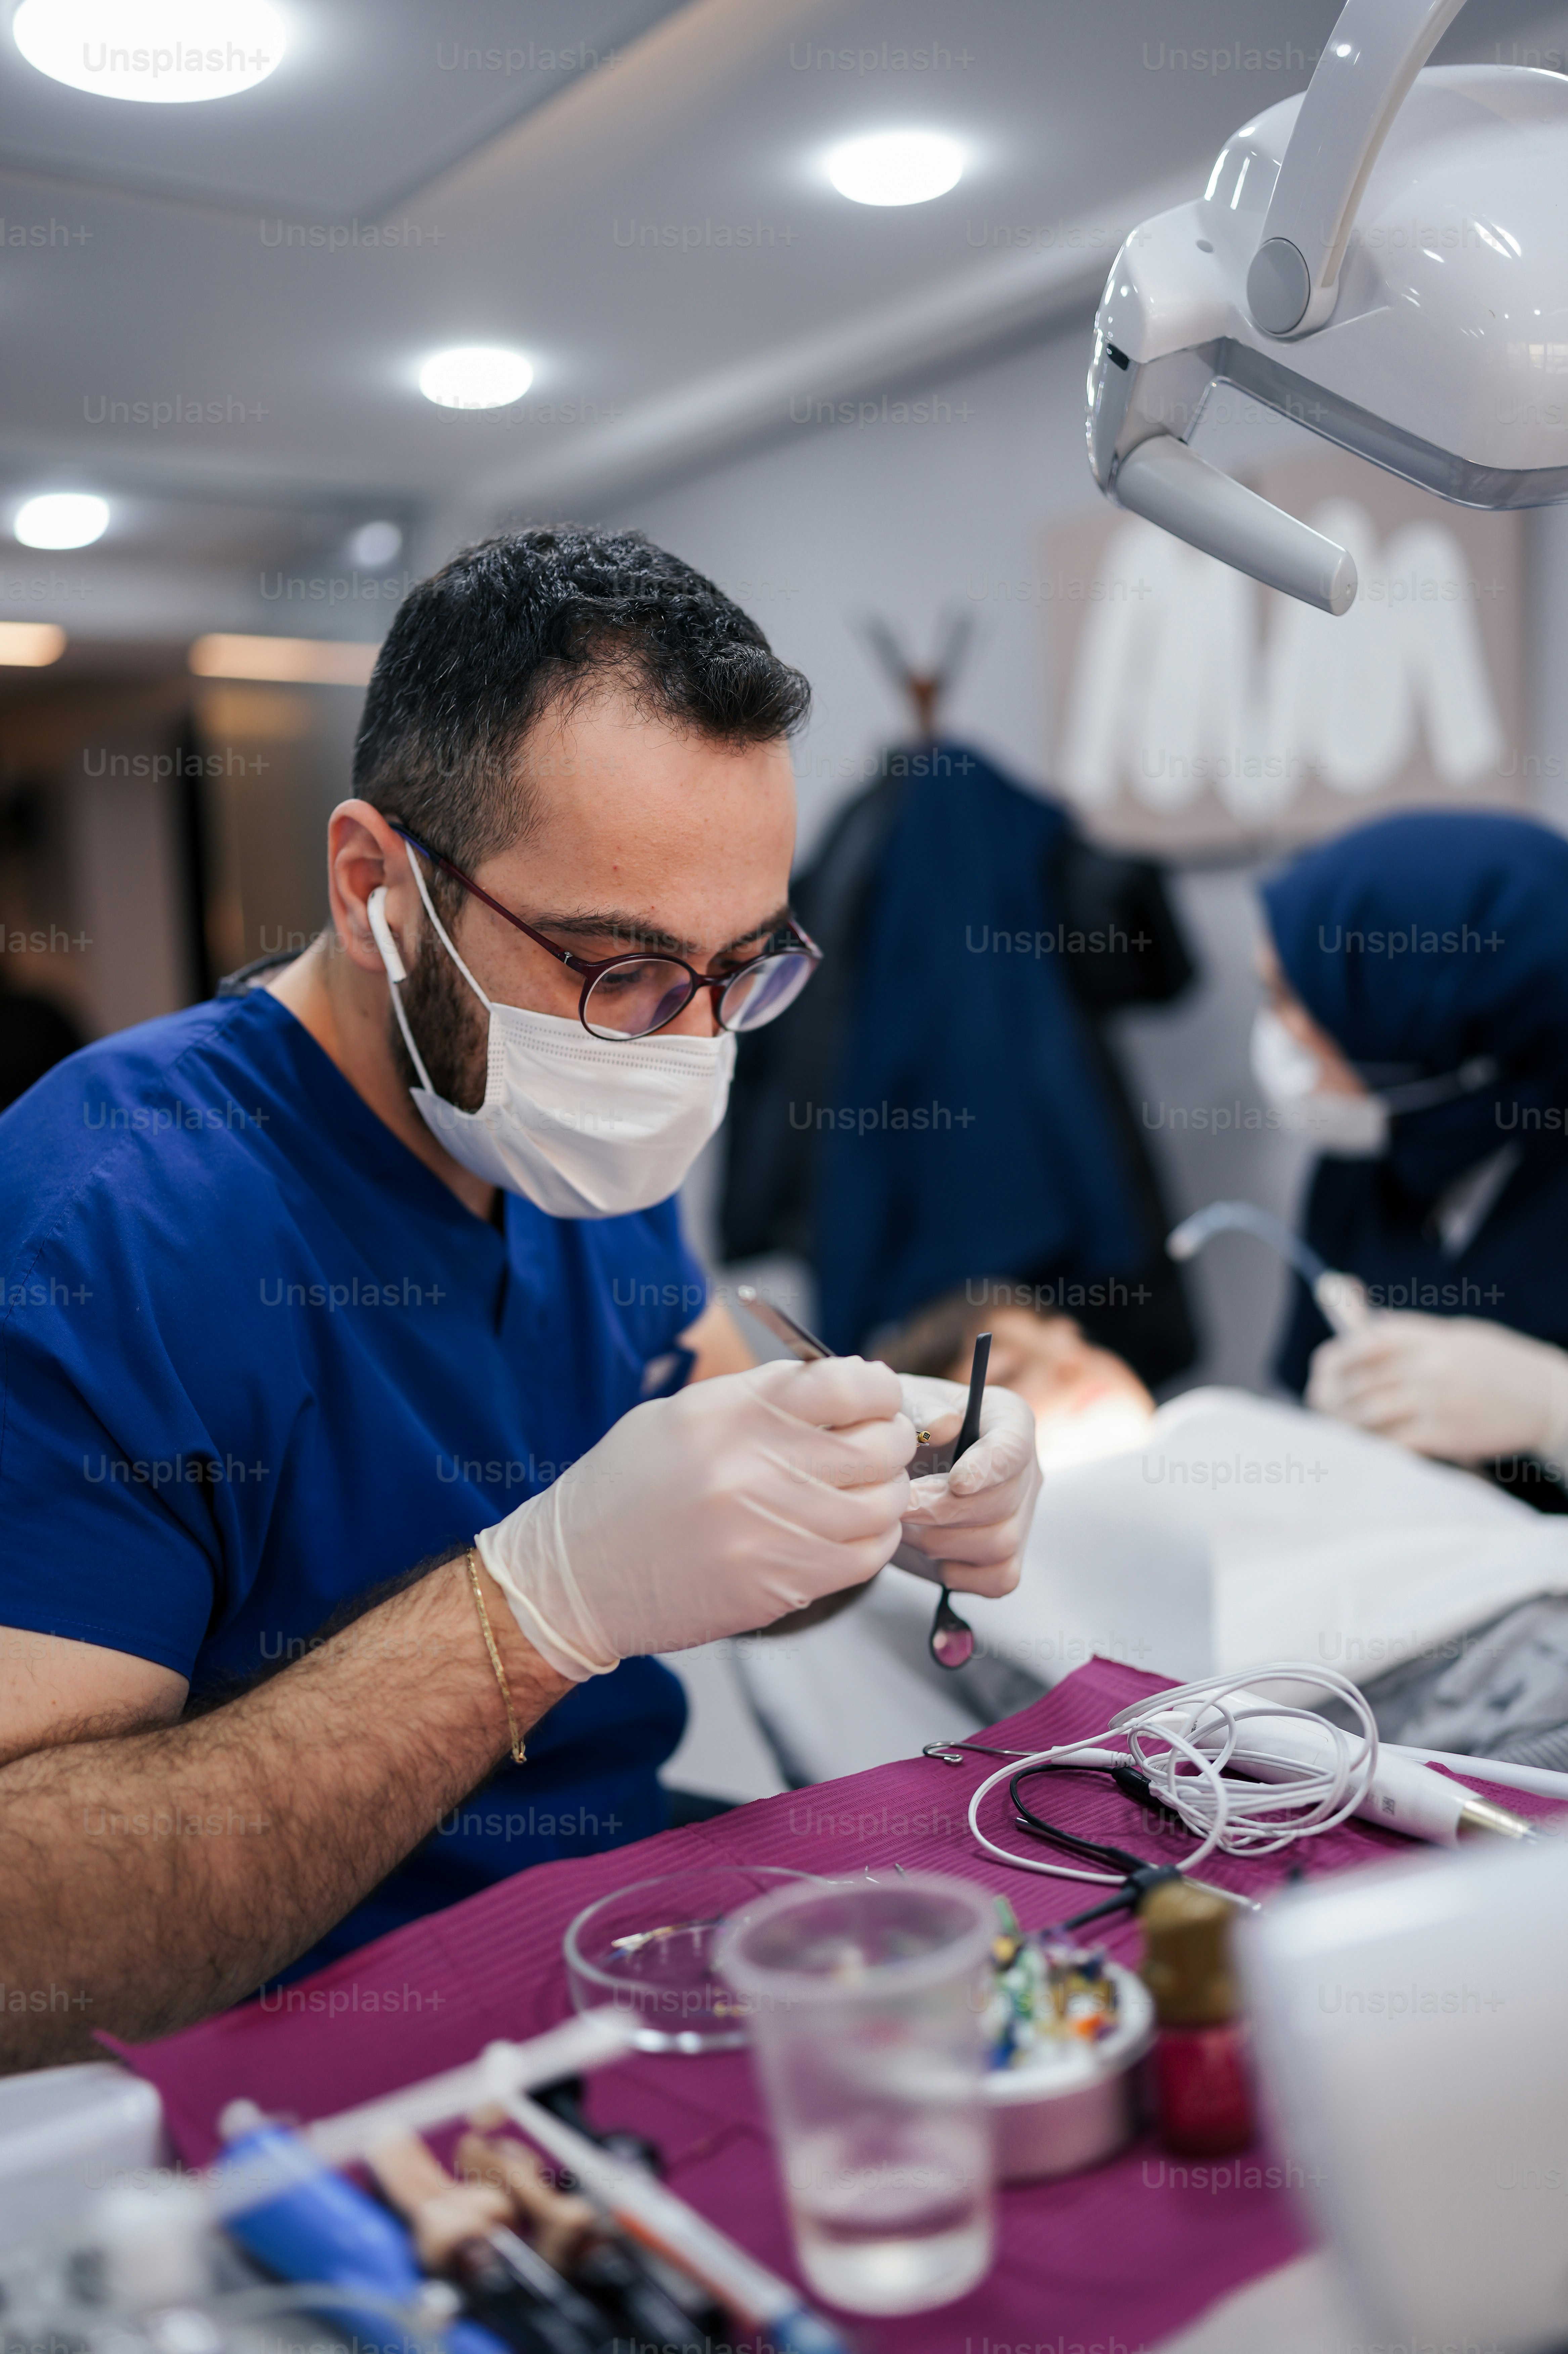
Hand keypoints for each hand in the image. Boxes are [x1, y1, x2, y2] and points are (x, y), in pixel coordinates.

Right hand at [476, 1357, 914, 1678]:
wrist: (576, 1576)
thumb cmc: (629, 1487)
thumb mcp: (685, 1415)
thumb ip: (765, 1399)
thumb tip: (844, 1390)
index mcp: (730, 1413)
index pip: (845, 1385)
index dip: (878, 1387)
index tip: (876, 1395)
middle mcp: (754, 1469)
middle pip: (877, 1445)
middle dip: (890, 1438)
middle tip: (878, 1441)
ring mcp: (770, 1532)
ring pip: (883, 1504)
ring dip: (887, 1490)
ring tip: (865, 1487)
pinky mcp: (778, 1586)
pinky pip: (866, 1557)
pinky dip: (875, 1538)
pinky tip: (854, 1528)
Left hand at [892, 1375, 1042, 1597]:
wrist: (895, 1469)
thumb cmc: (904, 1427)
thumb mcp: (904, 1403)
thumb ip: (921, 1407)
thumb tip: (943, 1425)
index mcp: (1008, 1420)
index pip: (1013, 1447)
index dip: (989, 1467)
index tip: (957, 1482)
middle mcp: (1025, 1471)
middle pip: (1004, 1503)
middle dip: (944, 1509)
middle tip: (899, 1505)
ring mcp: (1021, 1518)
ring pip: (1000, 1543)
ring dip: (941, 1540)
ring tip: (903, 1524)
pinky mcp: (1006, 1560)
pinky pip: (997, 1579)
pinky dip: (956, 1571)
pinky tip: (925, 1549)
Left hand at [1307, 1314, 1567, 1467]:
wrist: (1549, 1400)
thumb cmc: (1502, 1366)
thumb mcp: (1461, 1336)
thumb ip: (1415, 1334)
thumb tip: (1365, 1330)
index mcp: (1432, 1338)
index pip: (1368, 1340)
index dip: (1340, 1355)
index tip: (1326, 1367)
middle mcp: (1430, 1366)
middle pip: (1361, 1379)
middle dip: (1335, 1394)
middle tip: (1321, 1405)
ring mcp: (1436, 1401)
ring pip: (1369, 1413)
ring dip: (1347, 1423)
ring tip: (1337, 1429)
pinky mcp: (1444, 1435)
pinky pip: (1393, 1442)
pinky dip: (1373, 1446)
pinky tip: (1364, 1449)